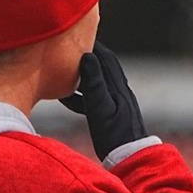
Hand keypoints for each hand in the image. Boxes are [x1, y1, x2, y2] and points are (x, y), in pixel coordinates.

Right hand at [61, 44, 148, 159]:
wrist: (132, 159)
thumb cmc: (115, 136)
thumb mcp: (100, 108)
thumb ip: (94, 82)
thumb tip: (86, 55)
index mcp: (117, 86)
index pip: (103, 56)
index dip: (89, 43)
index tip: (72, 34)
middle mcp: (120, 91)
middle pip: (101, 66)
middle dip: (84, 55)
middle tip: (65, 47)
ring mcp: (117, 103)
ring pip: (96, 82)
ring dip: (79, 75)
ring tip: (60, 72)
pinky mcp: (113, 115)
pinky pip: (94, 98)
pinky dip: (80, 94)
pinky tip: (66, 100)